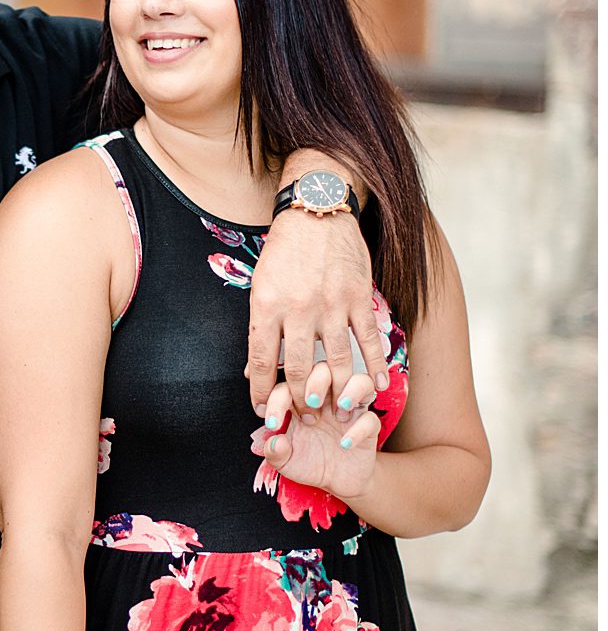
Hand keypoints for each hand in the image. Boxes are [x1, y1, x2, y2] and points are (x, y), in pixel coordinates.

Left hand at [247, 207, 386, 415]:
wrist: (316, 214)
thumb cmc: (283, 253)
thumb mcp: (260, 286)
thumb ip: (261, 327)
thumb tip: (253, 369)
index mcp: (266, 307)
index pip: (262, 362)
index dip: (262, 392)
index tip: (263, 411)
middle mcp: (298, 309)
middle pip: (300, 369)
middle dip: (301, 401)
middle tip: (302, 417)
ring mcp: (331, 305)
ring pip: (337, 361)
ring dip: (337, 392)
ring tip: (335, 412)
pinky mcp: (359, 299)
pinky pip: (369, 340)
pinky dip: (375, 365)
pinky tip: (378, 385)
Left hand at [255, 372, 380, 501]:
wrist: (336, 481)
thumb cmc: (307, 463)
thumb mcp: (284, 461)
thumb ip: (274, 451)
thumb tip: (275, 440)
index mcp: (298, 402)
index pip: (286, 385)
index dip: (276, 400)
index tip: (273, 424)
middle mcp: (325, 399)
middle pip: (324, 369)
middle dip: (316, 381)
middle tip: (311, 403)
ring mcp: (349, 410)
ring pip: (359, 380)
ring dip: (350, 390)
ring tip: (339, 409)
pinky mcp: (368, 425)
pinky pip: (370, 417)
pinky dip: (359, 428)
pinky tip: (345, 443)